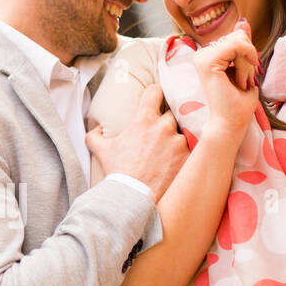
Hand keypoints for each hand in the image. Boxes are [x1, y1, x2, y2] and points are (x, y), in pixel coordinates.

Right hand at [86, 81, 188, 202]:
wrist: (133, 195)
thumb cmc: (119, 171)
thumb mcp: (101, 150)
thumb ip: (95, 135)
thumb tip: (95, 130)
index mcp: (144, 120)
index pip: (155, 91)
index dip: (154, 93)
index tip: (155, 98)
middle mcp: (164, 126)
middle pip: (170, 113)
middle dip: (165, 121)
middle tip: (159, 134)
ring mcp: (178, 141)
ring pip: (181, 132)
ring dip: (175, 139)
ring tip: (168, 152)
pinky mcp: (187, 156)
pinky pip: (190, 148)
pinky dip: (184, 153)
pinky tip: (176, 162)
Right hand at [194, 17, 260, 135]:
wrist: (231, 123)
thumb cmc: (238, 102)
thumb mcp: (245, 67)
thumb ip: (242, 45)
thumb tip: (242, 22)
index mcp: (209, 56)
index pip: (237, 37)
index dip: (248, 54)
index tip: (245, 77)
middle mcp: (202, 55)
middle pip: (238, 37)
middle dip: (248, 58)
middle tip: (242, 81)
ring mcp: (202, 57)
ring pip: (239, 41)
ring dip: (247, 64)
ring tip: (240, 82)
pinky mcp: (206, 62)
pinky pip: (237, 46)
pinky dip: (246, 63)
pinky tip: (240, 80)